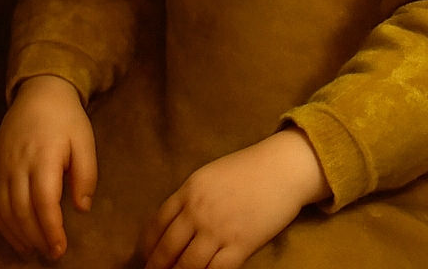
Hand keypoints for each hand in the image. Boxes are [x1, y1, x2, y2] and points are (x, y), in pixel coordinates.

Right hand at [0, 74, 97, 260]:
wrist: (38, 93)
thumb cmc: (66, 119)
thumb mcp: (85, 140)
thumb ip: (86, 174)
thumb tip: (82, 208)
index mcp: (44, 157)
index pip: (44, 202)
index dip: (51, 229)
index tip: (60, 248)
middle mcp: (18, 165)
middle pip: (22, 211)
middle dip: (36, 238)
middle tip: (51, 254)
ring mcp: (2, 168)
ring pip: (4, 211)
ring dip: (18, 236)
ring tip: (34, 251)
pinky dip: (3, 225)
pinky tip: (16, 236)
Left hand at [141, 128, 328, 268]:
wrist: (282, 168)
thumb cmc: (248, 169)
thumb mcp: (211, 175)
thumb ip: (192, 197)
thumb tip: (174, 225)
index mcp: (190, 190)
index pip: (157, 224)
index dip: (147, 247)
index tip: (144, 258)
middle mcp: (199, 210)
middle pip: (167, 249)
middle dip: (157, 268)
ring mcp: (218, 229)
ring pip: (187, 266)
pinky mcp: (240, 245)